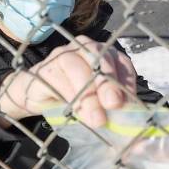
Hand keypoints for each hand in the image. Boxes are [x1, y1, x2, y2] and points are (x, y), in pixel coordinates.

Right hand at [0, 36, 136, 127]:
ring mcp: (63, 54)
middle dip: (108, 83)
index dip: (126, 82)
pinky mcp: (44, 68)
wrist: (38, 96)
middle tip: (113, 105)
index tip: (129, 103)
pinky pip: (57, 79)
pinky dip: (67, 96)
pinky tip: (73, 111)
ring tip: (95, 119)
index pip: (121, 62)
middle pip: (100, 57)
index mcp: (104, 55)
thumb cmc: (74, 97)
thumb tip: (130, 120)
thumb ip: (112, 106)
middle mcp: (85, 48)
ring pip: (77, 67)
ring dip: (88, 95)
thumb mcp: (98, 102)